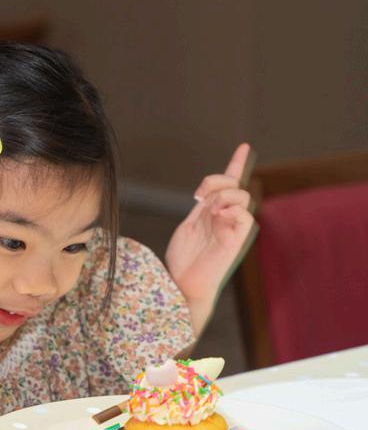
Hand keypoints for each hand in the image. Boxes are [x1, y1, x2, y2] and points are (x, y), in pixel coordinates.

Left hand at [165, 143, 255, 336]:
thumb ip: (202, 206)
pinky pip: (246, 216)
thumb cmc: (184, 260)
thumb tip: (209, 193)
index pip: (231, 184)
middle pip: (235, 184)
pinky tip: (218, 215)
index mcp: (215, 212)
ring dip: (223, 195)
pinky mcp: (237, 240)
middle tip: (198, 194)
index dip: (237, 163)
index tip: (244, 146)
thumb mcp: (190, 224)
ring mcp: (234, 228)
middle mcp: (228, 217)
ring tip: (208, 209)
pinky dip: (232, 209)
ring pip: (242, 196)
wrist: (183, 283)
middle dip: (217, 179)